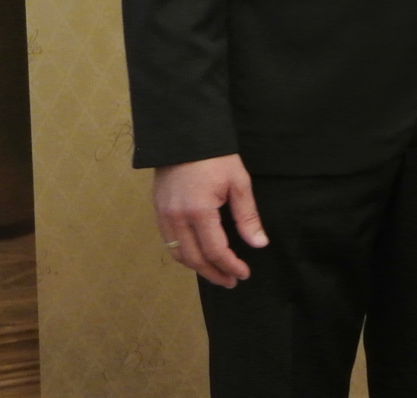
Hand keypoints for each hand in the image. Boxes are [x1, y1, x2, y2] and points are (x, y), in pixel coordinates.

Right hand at [152, 153, 265, 288]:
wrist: (184, 136)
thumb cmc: (215, 157)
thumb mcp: (239, 182)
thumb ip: (247, 216)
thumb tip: (258, 243)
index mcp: (199, 212)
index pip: (215, 251)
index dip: (230, 266)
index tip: (243, 274)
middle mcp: (177, 218)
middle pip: (194, 259)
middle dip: (214, 274)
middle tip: (231, 281)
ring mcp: (164, 216)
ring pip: (178, 254)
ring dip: (197, 268)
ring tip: (216, 273)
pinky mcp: (158, 211)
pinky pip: (169, 242)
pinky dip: (184, 254)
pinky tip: (198, 256)